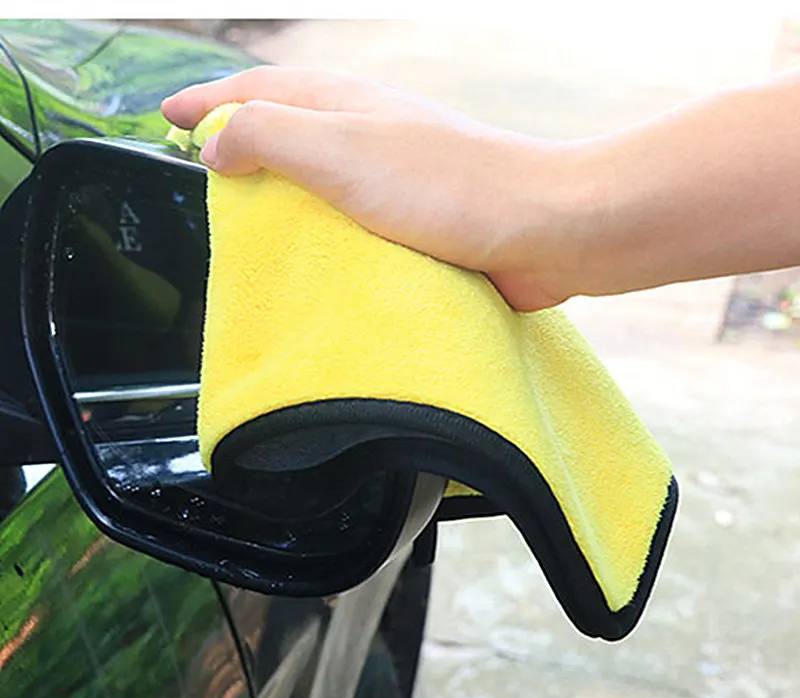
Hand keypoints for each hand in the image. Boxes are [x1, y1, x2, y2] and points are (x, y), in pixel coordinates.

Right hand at [161, 66, 586, 311]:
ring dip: (281, 182)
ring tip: (248, 210)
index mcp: (345, 104)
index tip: (166, 117)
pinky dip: (324, 226)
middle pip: (287, 124)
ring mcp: (396, 175)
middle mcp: (369, 132)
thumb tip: (214, 142)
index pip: (257, 91)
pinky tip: (319, 250)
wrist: (546, 230)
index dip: (207, 102)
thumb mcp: (343, 152)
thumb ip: (272, 139)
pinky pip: (354, 217)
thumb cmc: (453, 187)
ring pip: (320, 171)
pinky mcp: (420, 218)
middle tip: (202, 158)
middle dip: (240, 134)